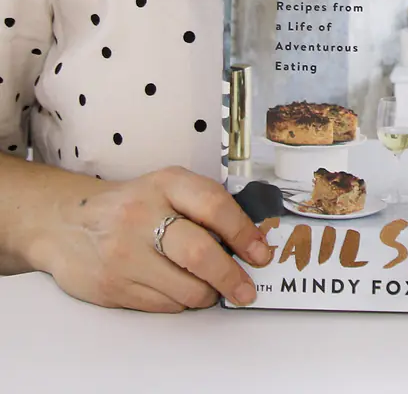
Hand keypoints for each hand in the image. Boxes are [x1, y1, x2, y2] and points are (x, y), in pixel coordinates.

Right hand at [38, 166, 272, 312]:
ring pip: (185, 288)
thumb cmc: (130, 204)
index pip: (213, 206)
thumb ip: (203, 206)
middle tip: (246, 289)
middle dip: (231, 277)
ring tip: (209, 287)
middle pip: (199, 253)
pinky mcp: (112, 287)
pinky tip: (176, 288)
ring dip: (207, 294)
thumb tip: (250, 240)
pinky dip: (180, 302)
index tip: (260, 252)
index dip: (243, 232)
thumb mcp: (166, 188)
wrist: (66, 222)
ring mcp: (124, 254)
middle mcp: (142, 216)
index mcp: (165, 184)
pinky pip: (163, 305)